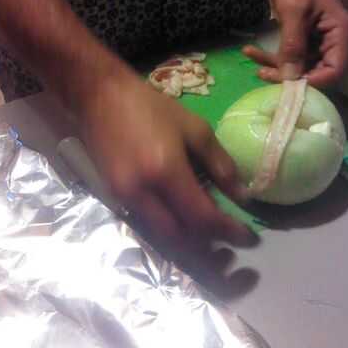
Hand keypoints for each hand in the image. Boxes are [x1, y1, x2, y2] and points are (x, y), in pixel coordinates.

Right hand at [78, 68, 254, 255]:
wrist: (99, 98)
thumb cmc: (151, 107)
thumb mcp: (195, 128)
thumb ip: (221, 164)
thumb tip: (243, 196)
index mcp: (165, 171)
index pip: (202, 217)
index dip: (228, 232)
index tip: (249, 237)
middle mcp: (142, 192)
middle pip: (180, 239)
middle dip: (208, 248)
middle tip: (230, 246)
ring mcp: (124, 198)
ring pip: (162, 238)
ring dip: (189, 245)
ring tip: (212, 241)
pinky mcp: (114, 198)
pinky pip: (148, 226)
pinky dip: (170, 232)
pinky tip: (186, 225)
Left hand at [244, 0, 347, 86]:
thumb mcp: (294, 13)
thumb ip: (293, 46)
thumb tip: (289, 78)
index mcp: (340, 34)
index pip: (334, 70)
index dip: (313, 81)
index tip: (289, 84)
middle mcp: (332, 41)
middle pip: (314, 71)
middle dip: (288, 75)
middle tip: (262, 74)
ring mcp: (317, 41)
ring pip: (298, 65)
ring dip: (274, 65)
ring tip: (252, 58)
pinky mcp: (302, 39)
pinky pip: (288, 55)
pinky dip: (271, 55)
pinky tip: (250, 51)